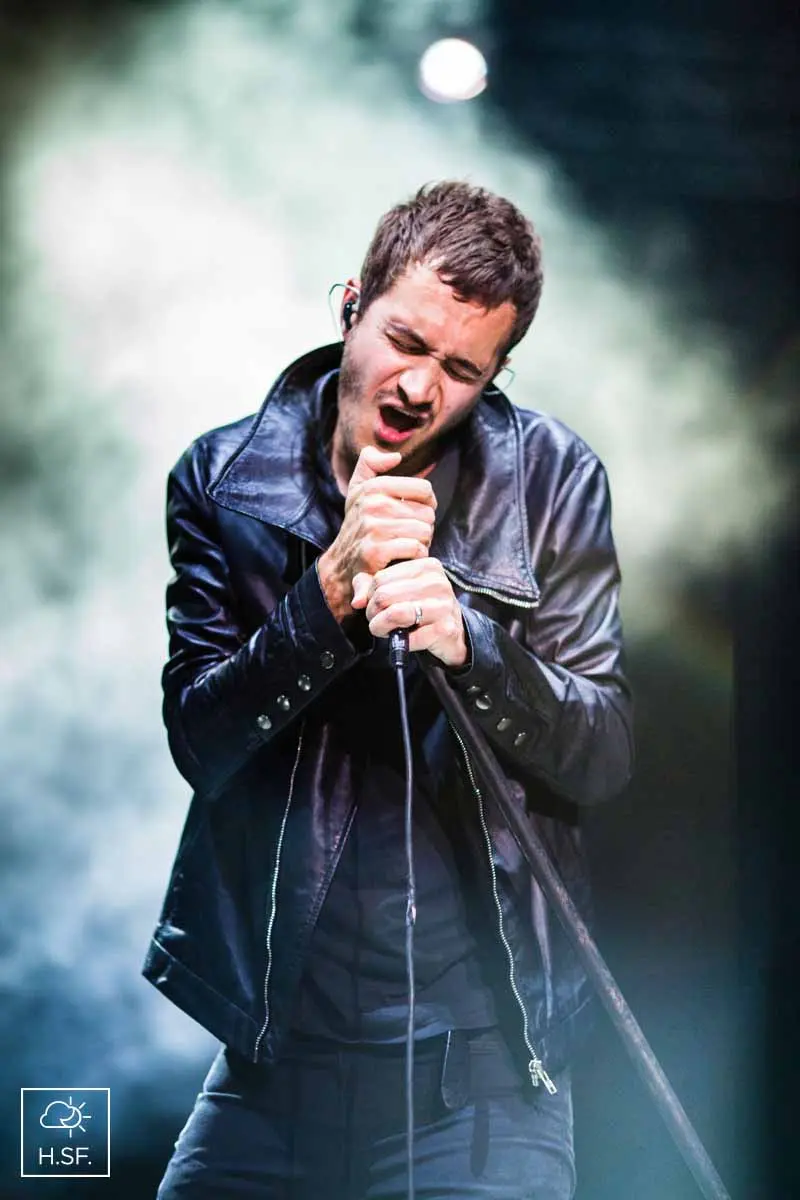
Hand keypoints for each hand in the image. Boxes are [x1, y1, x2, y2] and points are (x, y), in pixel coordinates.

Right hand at [317, 446, 436, 621]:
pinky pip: (416, 548)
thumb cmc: (357, 525)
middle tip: (410, 534)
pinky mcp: (376, 551)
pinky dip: (417, 556)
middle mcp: (371, 504)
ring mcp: (373, 528)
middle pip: (427, 512)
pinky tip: (406, 557)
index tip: (415, 514)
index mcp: (372, 487)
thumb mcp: (357, 491)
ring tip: (408, 545)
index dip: (427, 503)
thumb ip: (370, 464)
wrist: (340, 564)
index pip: (424, 489)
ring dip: (423, 542)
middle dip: (424, 526)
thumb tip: (395, 456)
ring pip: (424, 531)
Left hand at [353, 556, 468, 668]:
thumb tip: (357, 601)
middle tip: (376, 620)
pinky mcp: (445, 629)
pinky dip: (399, 642)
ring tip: (382, 629)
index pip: (381, 578)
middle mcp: (438, 582)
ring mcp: (444, 605)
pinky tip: (403, 640)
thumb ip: (373, 587)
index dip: (370, 596)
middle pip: (384, 595)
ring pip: (394, 613)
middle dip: (373, 612)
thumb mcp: (401, 591)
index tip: (376, 606)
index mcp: (427, 566)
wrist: (454, 635)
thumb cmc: (422, 609)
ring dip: (381, 627)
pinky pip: (409, 637)